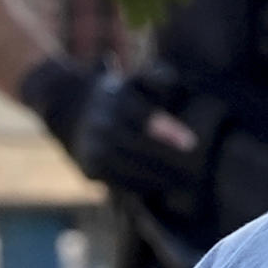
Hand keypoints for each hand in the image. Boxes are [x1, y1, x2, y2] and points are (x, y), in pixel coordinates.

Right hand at [70, 68, 200, 206]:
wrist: (70, 109)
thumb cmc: (121, 96)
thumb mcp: (135, 80)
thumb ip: (158, 79)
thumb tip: (176, 85)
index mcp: (117, 99)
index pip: (143, 115)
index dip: (168, 130)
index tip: (192, 143)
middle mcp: (102, 124)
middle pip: (139, 147)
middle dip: (169, 160)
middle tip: (196, 170)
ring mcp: (94, 148)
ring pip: (130, 168)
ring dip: (160, 178)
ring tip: (186, 183)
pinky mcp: (90, 168)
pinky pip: (119, 183)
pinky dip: (144, 187)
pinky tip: (164, 188)